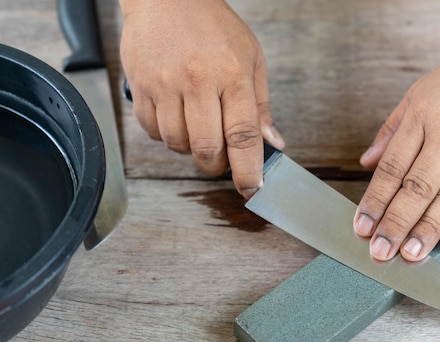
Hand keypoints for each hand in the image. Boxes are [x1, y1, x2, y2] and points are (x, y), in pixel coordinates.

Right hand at [119, 0, 283, 197]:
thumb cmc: (213, 27)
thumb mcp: (252, 59)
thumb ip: (261, 106)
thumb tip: (273, 144)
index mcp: (232, 74)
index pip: (243, 136)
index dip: (247, 170)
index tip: (252, 189)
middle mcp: (197, 80)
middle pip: (206, 148)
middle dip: (216, 165)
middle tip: (221, 158)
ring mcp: (165, 84)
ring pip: (177, 143)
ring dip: (190, 149)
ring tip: (198, 127)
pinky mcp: (140, 86)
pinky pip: (152, 131)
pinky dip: (166, 135)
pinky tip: (176, 117)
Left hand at [354, 31, 439, 261]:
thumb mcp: (419, 94)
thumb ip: (392, 130)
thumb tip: (367, 163)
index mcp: (422, 116)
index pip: (393, 167)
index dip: (376, 199)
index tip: (362, 226)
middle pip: (418, 186)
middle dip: (396, 222)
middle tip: (381, 251)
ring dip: (428, 228)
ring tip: (411, 254)